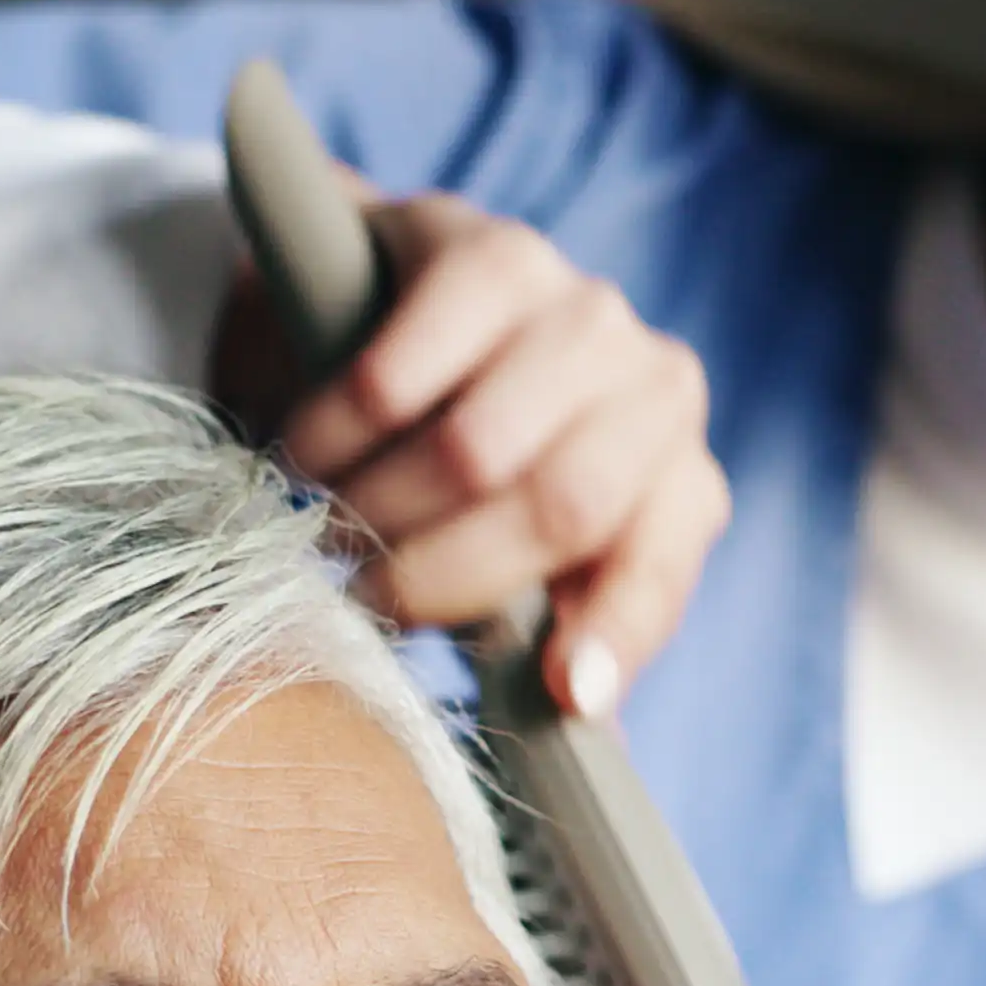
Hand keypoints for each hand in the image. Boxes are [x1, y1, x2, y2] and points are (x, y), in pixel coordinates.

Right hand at [213, 192, 730, 718]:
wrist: (394, 315)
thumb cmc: (467, 482)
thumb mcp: (517, 572)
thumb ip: (547, 648)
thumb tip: (578, 735)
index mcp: (677, 487)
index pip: (656, 570)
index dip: (612, 635)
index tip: (561, 693)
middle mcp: (658, 389)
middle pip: (560, 506)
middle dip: (445, 576)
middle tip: (364, 597)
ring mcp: (582, 309)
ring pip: (476, 448)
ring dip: (377, 504)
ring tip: (328, 524)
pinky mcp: (491, 251)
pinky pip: (401, 371)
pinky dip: (337, 432)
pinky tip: (308, 451)